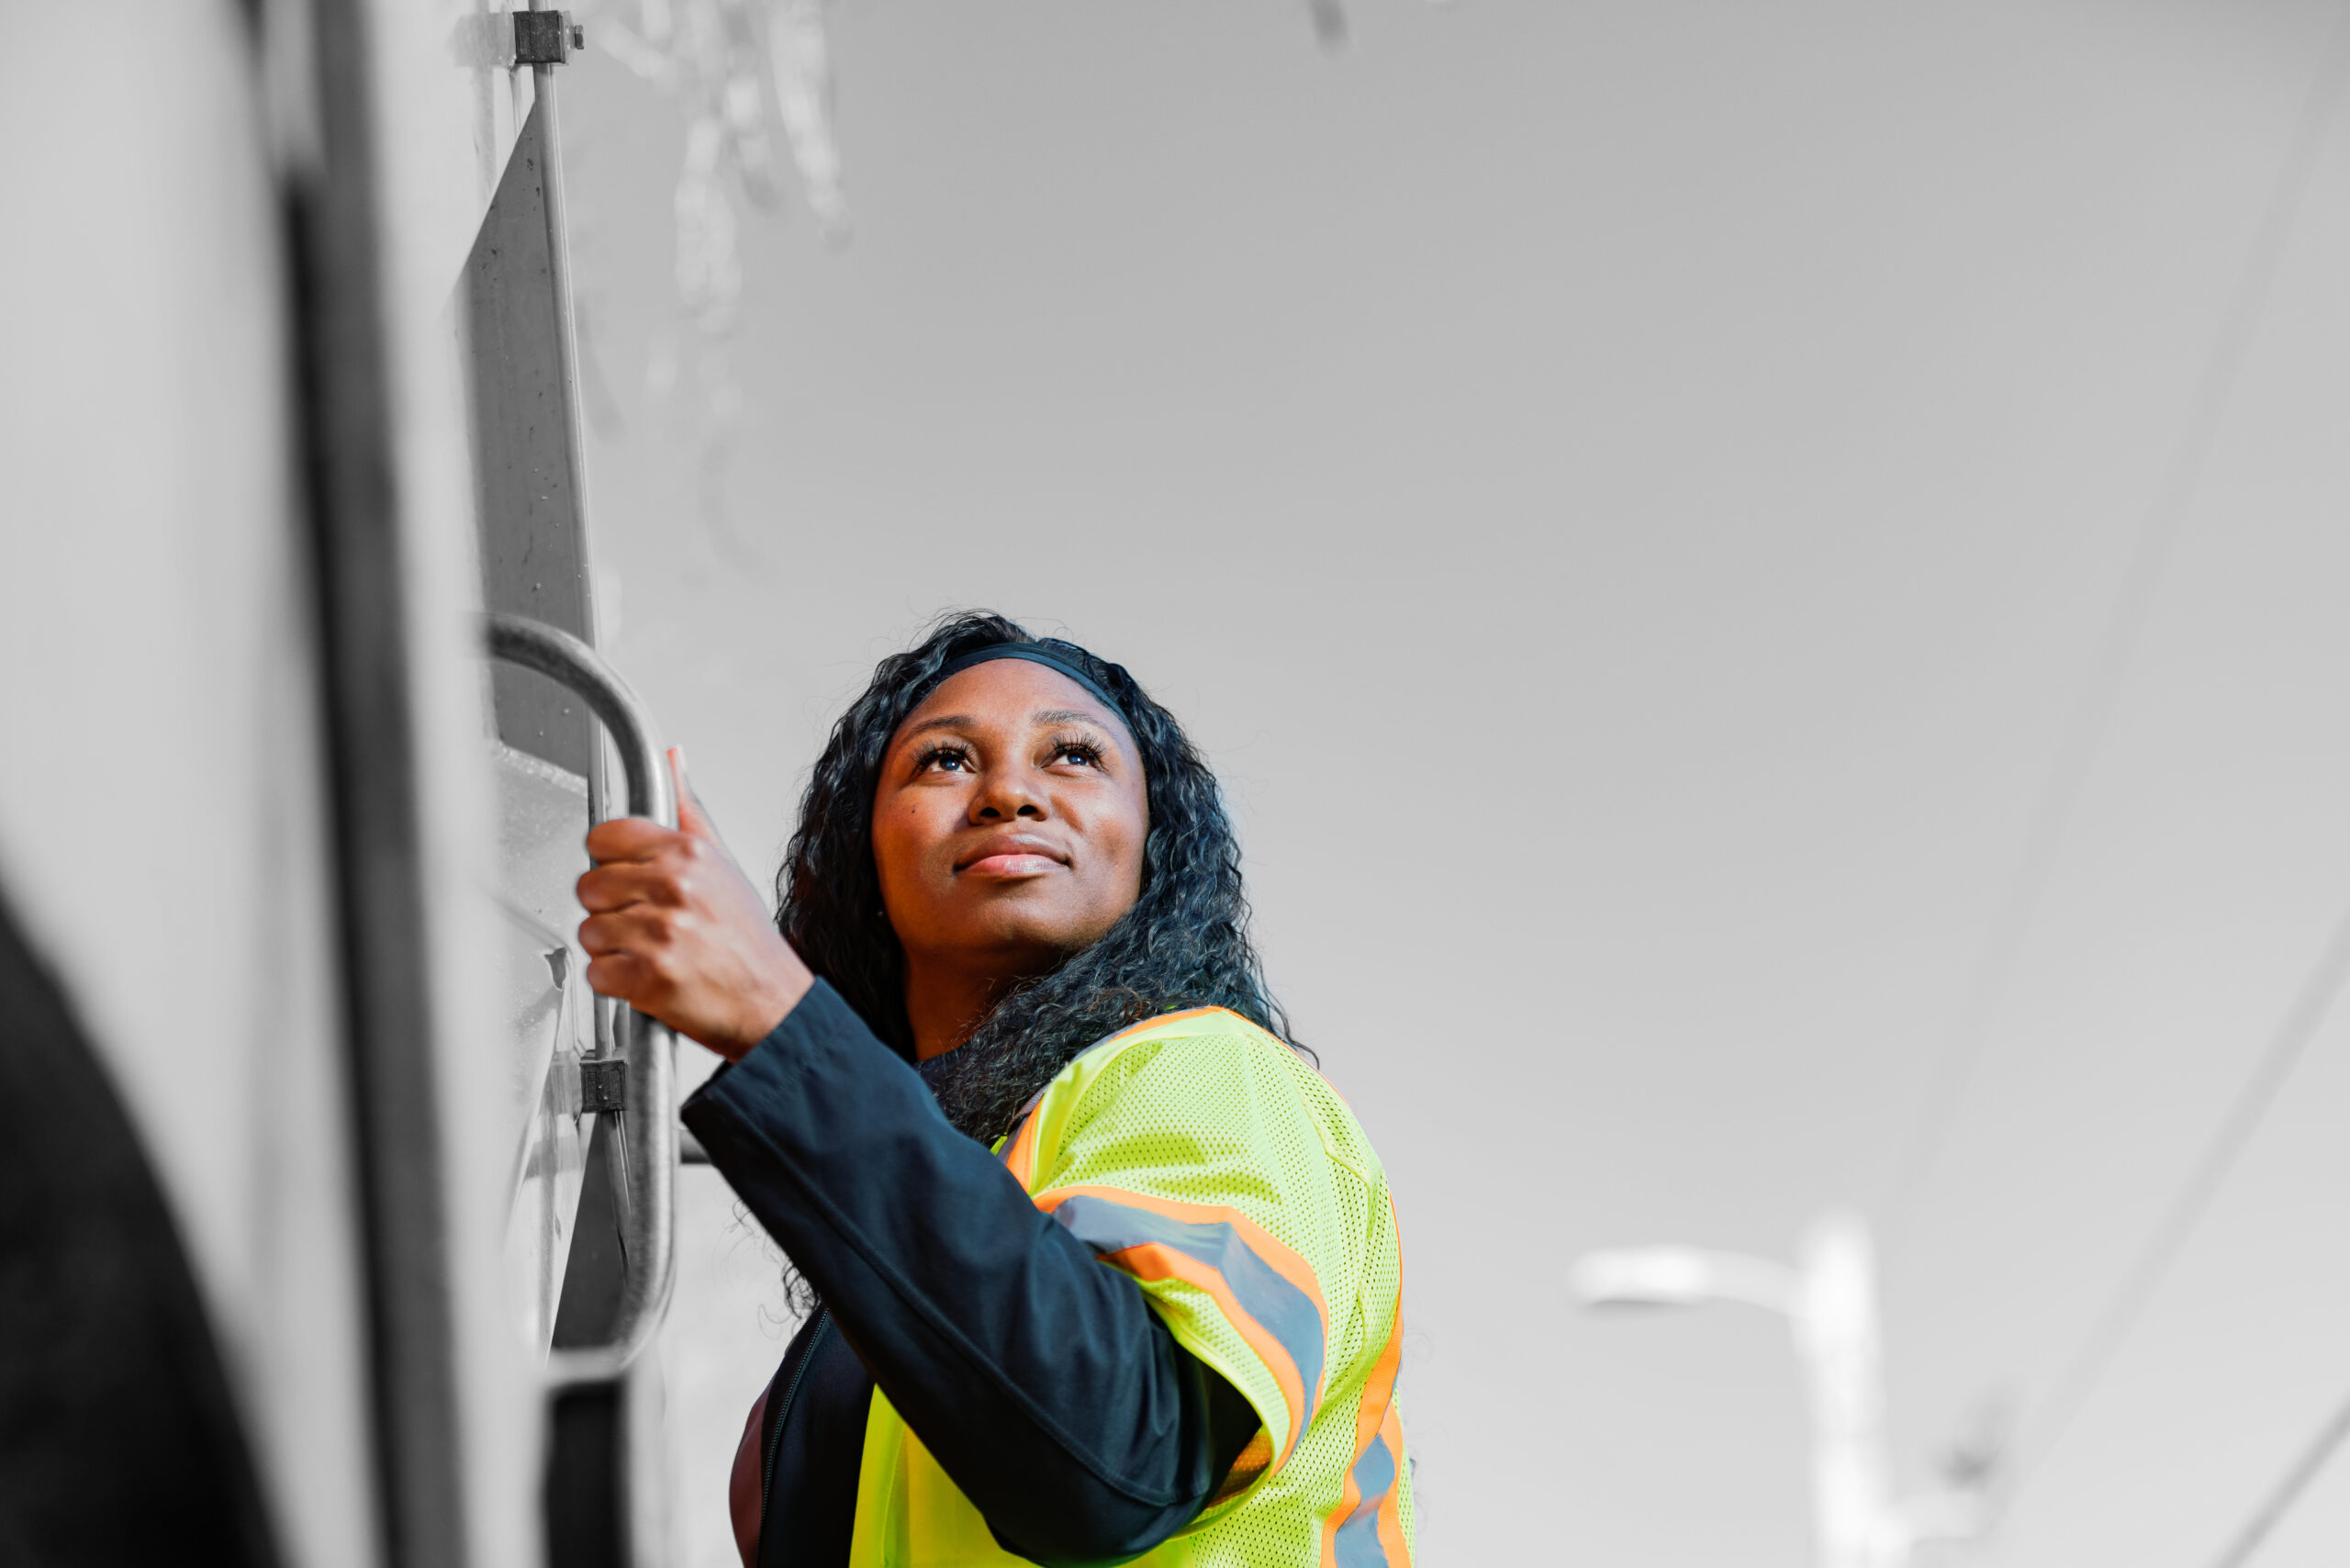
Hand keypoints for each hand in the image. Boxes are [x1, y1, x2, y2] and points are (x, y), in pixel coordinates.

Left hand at [577, 749, 813, 1058]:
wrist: (772, 1004)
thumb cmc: (748, 941)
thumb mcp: (724, 864)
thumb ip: (688, 811)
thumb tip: (672, 759)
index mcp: (687, 854)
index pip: (606, 837)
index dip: (610, 861)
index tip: (626, 878)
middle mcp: (674, 888)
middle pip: (589, 886)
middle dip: (610, 909)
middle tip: (644, 923)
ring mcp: (659, 933)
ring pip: (589, 931)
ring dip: (612, 948)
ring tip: (650, 952)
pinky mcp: (647, 977)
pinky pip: (596, 972)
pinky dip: (615, 982)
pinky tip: (646, 977)